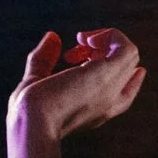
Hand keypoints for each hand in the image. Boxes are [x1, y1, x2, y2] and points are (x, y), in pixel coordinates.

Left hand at [9, 28, 145, 145]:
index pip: (125, 92)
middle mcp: (109, 103)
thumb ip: (44, 59)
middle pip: (128, 69)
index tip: (91, 56)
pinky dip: (110, 35)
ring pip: (131, 56)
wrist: (32, 123)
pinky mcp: (108, 75)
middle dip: (105, 50)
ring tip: (81, 41)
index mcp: (96, 112)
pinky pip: (127, 47)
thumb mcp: (35, 80)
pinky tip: (85, 39)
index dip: (117, 70)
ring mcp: (112, 89)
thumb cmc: (26, 111)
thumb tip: (53, 36)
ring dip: (108, 39)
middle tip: (77, 49)